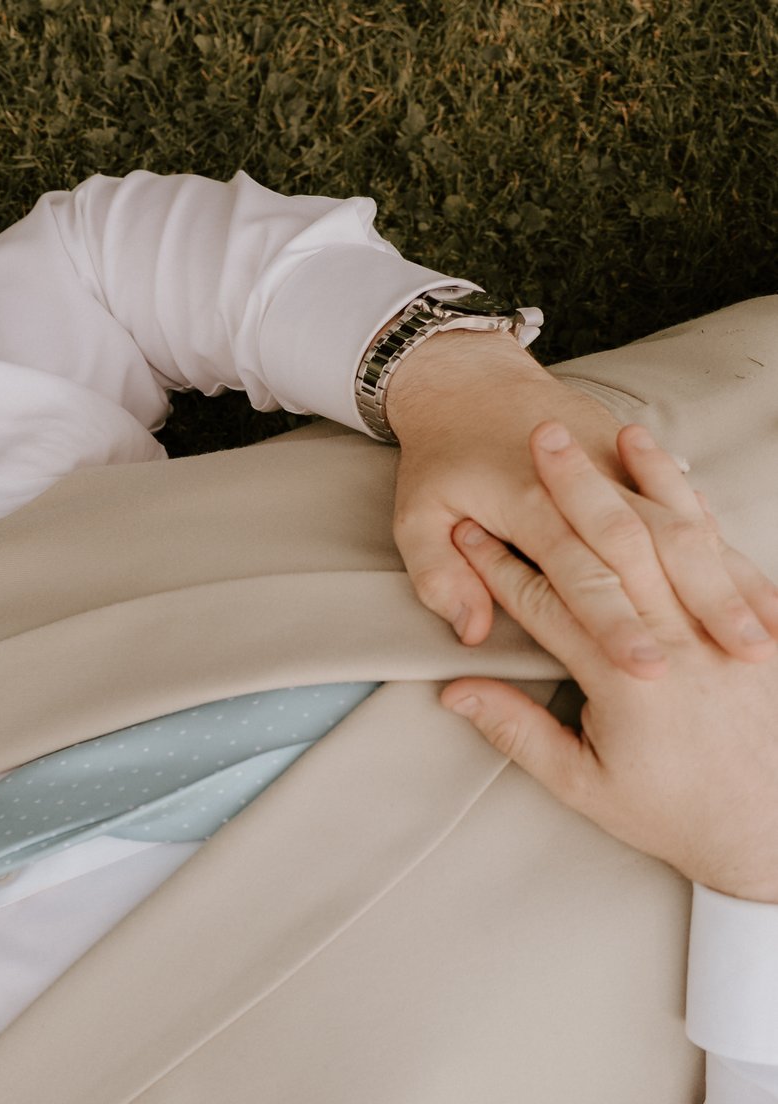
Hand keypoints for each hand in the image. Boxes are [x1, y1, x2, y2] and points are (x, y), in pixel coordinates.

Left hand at [386, 331, 777, 675]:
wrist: (469, 381)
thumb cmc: (439, 458)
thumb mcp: (414, 516)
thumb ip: (439, 575)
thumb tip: (470, 632)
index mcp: (531, 507)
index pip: (582, 578)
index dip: (616, 625)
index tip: (648, 668)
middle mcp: (590, 489)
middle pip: (655, 556)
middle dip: (700, 609)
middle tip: (741, 658)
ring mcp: (624, 474)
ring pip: (688, 534)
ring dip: (730, 584)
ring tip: (767, 634)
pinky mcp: (641, 469)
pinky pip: (694, 515)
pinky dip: (728, 553)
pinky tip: (760, 593)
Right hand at [440, 437, 777, 903]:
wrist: (767, 829)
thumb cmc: (670, 812)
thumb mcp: (582, 786)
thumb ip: (517, 731)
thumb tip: (457, 691)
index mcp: (625, 684)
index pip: (549, 603)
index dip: (499, 564)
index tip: (464, 528)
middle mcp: (674, 644)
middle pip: (611, 549)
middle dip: (569, 491)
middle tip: (535, 442)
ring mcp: (717, 629)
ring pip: (671, 536)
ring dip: (635, 481)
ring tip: (602, 434)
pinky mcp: (746, 624)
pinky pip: (720, 548)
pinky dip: (692, 504)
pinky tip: (670, 469)